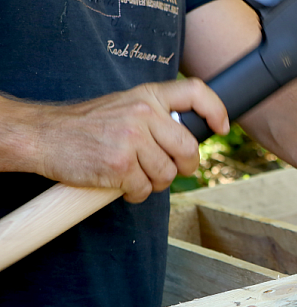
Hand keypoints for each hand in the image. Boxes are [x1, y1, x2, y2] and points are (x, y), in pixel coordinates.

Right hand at [32, 78, 228, 202]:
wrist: (44, 136)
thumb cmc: (88, 126)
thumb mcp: (125, 106)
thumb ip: (157, 116)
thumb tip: (190, 139)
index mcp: (148, 96)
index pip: (195, 93)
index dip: (216, 111)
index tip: (221, 129)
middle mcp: (143, 114)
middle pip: (188, 148)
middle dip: (185, 167)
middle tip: (169, 170)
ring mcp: (132, 139)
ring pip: (168, 174)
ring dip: (155, 183)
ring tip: (135, 174)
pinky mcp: (120, 165)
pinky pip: (145, 190)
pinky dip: (136, 194)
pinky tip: (121, 184)